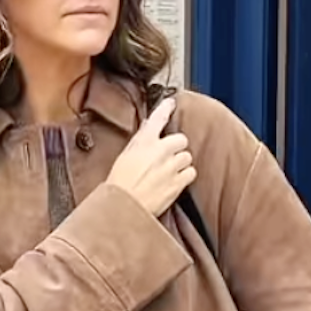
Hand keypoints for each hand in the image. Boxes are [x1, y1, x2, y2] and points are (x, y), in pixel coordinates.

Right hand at [107, 96, 195, 217]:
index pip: (158, 118)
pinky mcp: (178, 183)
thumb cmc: (119, 184)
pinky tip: (175, 181)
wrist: (123, 207)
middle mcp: (160, 150)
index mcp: (144, 141)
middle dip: (177, 147)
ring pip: (187, 157)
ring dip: (181, 163)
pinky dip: (185, 177)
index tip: (171, 103)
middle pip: (181, 139)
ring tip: (170, 172)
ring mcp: (171, 167)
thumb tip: (147, 128)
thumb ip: (139, 141)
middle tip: (168, 157)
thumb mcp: (124, 156)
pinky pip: (191, 173)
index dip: (166, 108)